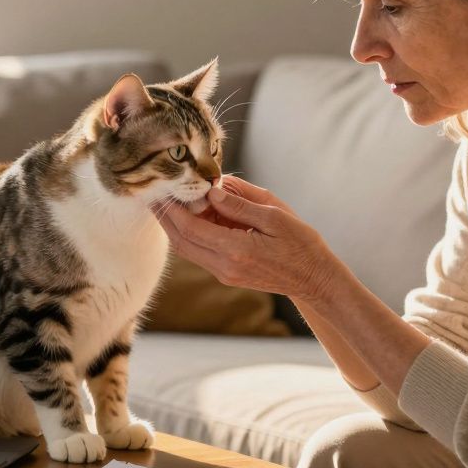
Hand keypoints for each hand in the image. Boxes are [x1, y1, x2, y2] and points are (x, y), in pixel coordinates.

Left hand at [153, 176, 344, 301]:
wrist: (313, 278)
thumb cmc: (300, 243)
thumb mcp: (275, 216)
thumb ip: (242, 202)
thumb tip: (213, 189)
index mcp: (237, 250)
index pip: (191, 228)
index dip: (173, 208)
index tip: (162, 189)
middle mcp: (225, 266)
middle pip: (181, 241)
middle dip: (165, 217)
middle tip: (154, 194)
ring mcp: (224, 273)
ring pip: (187, 248)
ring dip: (175, 226)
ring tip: (168, 201)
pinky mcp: (226, 274)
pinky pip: (200, 252)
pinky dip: (191, 233)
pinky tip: (193, 215)